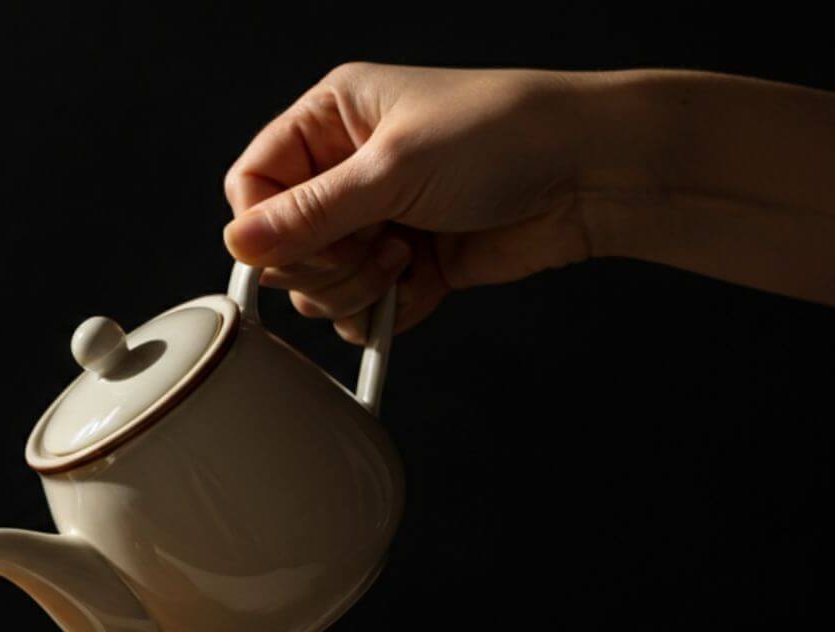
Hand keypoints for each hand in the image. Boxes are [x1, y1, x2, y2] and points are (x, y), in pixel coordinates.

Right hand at [223, 64, 610, 340]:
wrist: (594, 173)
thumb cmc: (506, 136)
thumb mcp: (392, 168)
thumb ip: (308, 214)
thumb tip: (240, 243)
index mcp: (332, 118)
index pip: (253, 183)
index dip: (265, 225)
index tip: (298, 245)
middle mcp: (348, 167)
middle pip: (282, 243)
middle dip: (322, 262)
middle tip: (370, 248)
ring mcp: (378, 217)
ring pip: (319, 284)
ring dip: (356, 289)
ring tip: (405, 260)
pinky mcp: (410, 260)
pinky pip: (364, 307)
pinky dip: (388, 310)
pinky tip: (424, 284)